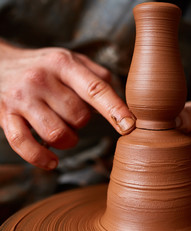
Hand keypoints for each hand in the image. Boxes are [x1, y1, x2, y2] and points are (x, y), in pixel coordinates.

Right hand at [0, 41, 134, 169]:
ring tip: (63, 128)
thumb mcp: (73, 61)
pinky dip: (40, 158)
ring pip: (57, 134)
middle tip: (73, 113)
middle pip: (78, 116)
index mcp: (64, 64)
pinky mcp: (5, 116)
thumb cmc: (47, 67)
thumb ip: (100, 78)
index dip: (115, 109)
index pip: (95, 89)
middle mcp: (41, 79)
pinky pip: (24, 145)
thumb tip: (124, 104)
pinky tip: (52, 161)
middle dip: (82, 122)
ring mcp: (22, 99)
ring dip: (68, 139)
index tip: (130, 126)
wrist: (1, 64)